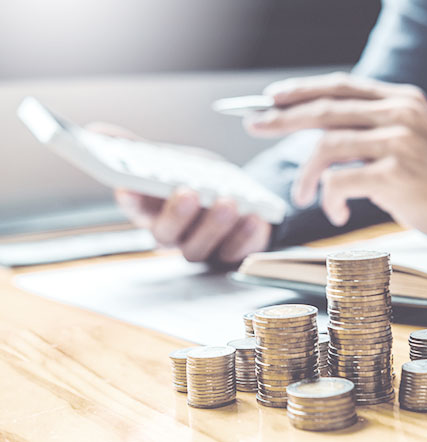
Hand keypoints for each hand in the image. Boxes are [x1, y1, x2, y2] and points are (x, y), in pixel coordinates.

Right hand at [86, 122, 271, 262]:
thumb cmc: (195, 181)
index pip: (133, 208)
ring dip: (214, 225)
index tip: (129, 186)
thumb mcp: (170, 162)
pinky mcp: (230, 253)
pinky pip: (235, 252)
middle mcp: (173, 234)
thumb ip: (138, 150)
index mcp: (151, 210)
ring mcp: (201, 247)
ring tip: (228, 201)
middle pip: (165, 235)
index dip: (130, 198)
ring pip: (199, 248)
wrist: (236, 198)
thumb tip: (97, 131)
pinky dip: (246, 236)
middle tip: (189, 192)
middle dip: (176, 214)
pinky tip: (255, 217)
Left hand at [244, 72, 426, 244]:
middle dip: (282, 117)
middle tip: (255, 124)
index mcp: (400, 100)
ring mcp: (399, 141)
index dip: (302, 90)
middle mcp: (400, 113)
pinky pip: (339, 181)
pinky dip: (328, 199)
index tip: (271, 97)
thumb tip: (319, 131)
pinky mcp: (396, 173)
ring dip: (306, 175)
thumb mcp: (406, 140)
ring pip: (326, 146)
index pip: (340, 86)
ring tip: (302, 195)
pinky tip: (335, 213)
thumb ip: (370, 129)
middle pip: (325, 109)